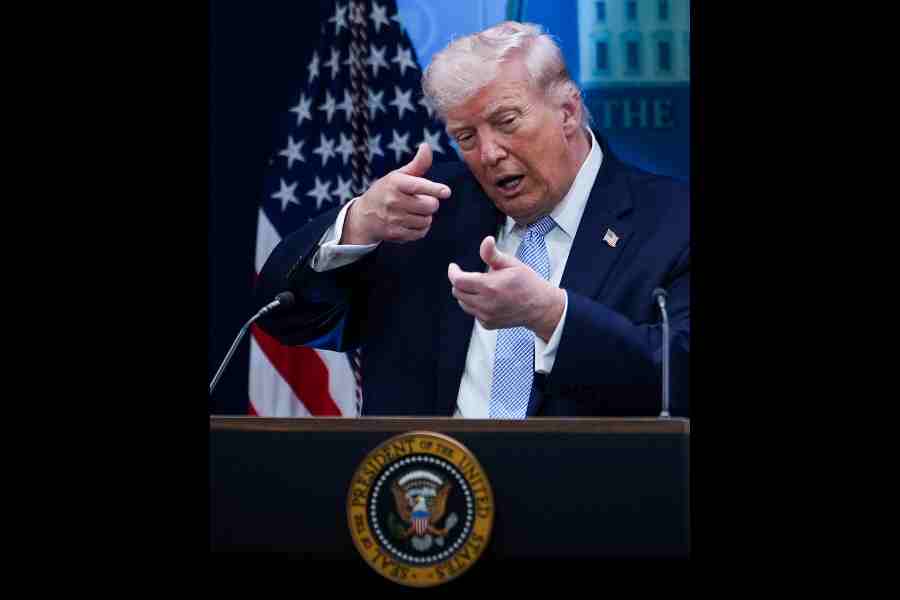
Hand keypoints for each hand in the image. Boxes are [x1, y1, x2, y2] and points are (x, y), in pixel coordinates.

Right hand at [341, 143, 450, 244]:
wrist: (364, 216)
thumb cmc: (386, 191)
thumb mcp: (398, 175)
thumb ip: (417, 164)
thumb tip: (426, 146)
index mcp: (395, 183)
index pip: (419, 186)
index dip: (435, 189)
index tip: (446, 192)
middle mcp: (393, 200)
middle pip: (430, 205)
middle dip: (431, 203)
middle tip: (422, 200)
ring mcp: (394, 218)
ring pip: (427, 220)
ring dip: (426, 216)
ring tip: (415, 211)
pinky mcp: (396, 234)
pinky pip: (420, 233)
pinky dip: (421, 228)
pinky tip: (412, 222)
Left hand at [447, 236, 565, 341]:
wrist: (540, 307)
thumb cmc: (527, 283)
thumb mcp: (511, 264)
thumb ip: (493, 254)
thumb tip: (486, 240)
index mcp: (490, 286)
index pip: (458, 281)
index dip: (453, 272)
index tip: (454, 267)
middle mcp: (486, 304)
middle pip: (457, 292)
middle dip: (459, 282)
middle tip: (469, 275)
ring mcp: (486, 316)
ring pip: (463, 303)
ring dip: (466, 293)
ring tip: (480, 286)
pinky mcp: (488, 324)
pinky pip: (473, 312)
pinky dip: (475, 304)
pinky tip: (488, 298)